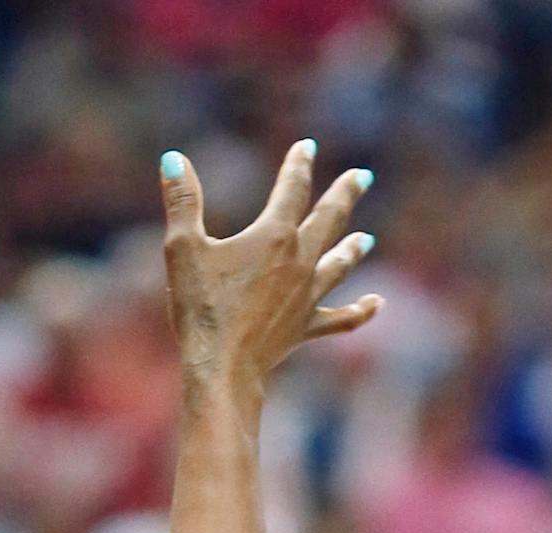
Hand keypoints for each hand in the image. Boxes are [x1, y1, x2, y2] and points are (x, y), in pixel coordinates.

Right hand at [159, 140, 380, 403]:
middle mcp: (299, 262)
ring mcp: (307, 297)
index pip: (291, 190)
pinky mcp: (305, 328)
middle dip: (345, 196)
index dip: (298, 165)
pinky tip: (377, 304)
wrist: (222, 366)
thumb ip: (183, 201)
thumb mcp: (183, 247)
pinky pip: (341, 319)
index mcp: (274, 236)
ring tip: (366, 239)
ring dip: (351, 249)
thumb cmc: (201, 307)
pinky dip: (360, 311)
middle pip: (329, 221)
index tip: (307, 147)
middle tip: (363, 177)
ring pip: (338, 266)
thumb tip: (173, 158)